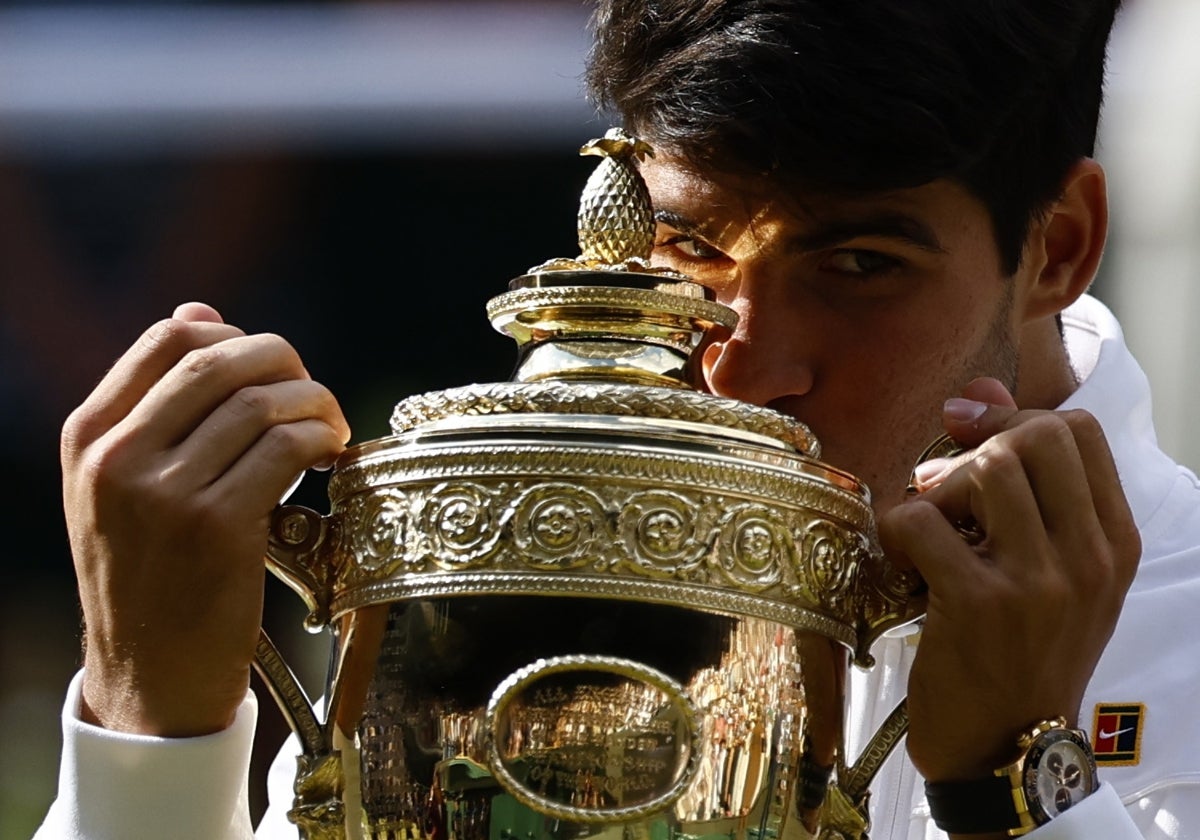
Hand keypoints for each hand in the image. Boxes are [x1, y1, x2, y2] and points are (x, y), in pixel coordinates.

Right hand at [61, 303, 350, 736]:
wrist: (149, 676)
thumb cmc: (149, 571)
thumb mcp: (125, 484)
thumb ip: (157, 401)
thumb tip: (201, 311)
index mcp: (89, 436)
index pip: (169, 338)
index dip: (236, 338)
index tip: (268, 369)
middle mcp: (117, 457)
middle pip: (220, 360)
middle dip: (285, 362)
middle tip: (312, 392)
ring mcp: (164, 494)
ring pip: (260, 402)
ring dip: (313, 403)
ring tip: (328, 427)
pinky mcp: (216, 529)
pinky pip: (285, 449)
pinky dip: (320, 439)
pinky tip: (330, 455)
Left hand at [878, 378, 1139, 783]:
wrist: (1005, 750)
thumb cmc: (1022, 652)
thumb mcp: (1049, 572)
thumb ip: (1025, 483)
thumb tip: (978, 393)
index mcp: (1113, 544)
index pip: (1077, 429)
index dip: (1014, 420)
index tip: (973, 442)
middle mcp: (1087, 558)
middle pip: (1035, 435)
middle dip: (976, 447)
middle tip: (946, 488)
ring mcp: (1036, 581)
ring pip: (983, 468)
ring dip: (936, 489)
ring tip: (930, 529)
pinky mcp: (977, 603)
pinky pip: (922, 519)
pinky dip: (897, 528)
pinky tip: (902, 561)